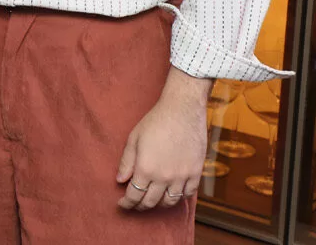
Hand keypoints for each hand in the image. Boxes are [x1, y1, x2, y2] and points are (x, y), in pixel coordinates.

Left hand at [117, 71, 208, 210]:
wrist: (183, 109)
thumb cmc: (156, 121)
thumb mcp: (134, 138)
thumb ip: (126, 162)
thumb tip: (120, 181)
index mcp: (146, 169)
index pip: (134, 195)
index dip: (126, 203)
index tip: (122, 203)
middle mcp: (163, 177)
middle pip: (150, 202)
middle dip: (140, 205)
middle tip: (135, 203)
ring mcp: (181, 176)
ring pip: (169, 202)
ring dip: (159, 204)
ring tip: (153, 199)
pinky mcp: (196, 172)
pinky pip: (187, 194)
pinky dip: (179, 197)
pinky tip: (172, 192)